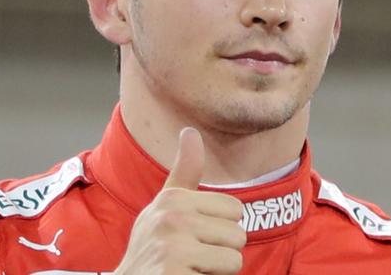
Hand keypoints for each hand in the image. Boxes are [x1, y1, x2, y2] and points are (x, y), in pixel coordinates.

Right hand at [115, 127, 245, 273]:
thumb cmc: (152, 249)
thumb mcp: (164, 207)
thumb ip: (184, 172)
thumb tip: (190, 131)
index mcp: (173, 199)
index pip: (235, 209)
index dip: (220, 230)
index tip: (194, 238)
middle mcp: (171, 218)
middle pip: (238, 235)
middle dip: (221, 253)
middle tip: (192, 259)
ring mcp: (172, 247)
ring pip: (234, 259)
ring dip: (217, 272)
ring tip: (190, 271)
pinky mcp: (174, 274)